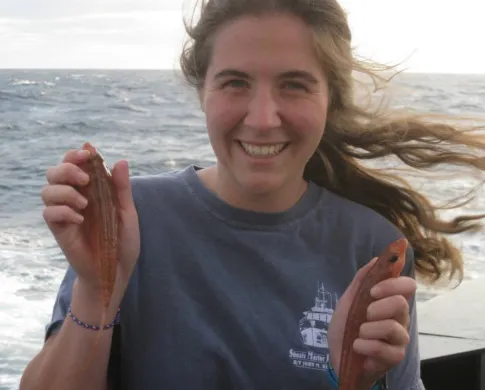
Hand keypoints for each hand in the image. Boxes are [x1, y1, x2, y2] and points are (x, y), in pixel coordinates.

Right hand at [41, 148, 139, 302]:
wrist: (117, 270)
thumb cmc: (122, 241)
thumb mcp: (127, 212)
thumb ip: (122, 188)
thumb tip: (121, 161)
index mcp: (90, 190)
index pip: (73, 164)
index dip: (75, 155)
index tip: (87, 154)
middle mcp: (74, 198)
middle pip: (54, 172)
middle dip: (67, 169)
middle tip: (85, 179)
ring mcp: (65, 214)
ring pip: (46, 191)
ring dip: (65, 191)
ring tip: (85, 204)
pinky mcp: (60, 230)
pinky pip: (48, 213)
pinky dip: (63, 211)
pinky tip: (80, 219)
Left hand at [328, 258, 416, 386]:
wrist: (337, 356)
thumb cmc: (345, 328)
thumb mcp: (349, 301)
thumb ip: (362, 281)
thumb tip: (376, 259)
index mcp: (390, 302)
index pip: (408, 285)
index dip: (393, 284)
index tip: (374, 291)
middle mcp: (400, 318)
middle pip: (401, 303)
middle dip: (376, 307)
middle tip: (364, 315)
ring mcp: (400, 338)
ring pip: (392, 327)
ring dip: (367, 329)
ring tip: (359, 334)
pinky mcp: (395, 357)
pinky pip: (384, 348)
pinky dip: (364, 345)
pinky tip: (358, 347)